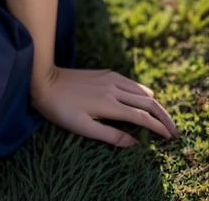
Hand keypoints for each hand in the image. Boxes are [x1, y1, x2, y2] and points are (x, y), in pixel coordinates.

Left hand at [30, 66, 178, 146]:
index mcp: (110, 104)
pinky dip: (142, 93)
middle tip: (173, 130)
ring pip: (141, 90)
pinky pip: (131, 83)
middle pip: (148, 102)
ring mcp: (110, 78)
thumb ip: (110, 135)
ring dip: (154, 104)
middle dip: (163, 116)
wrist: (44, 80)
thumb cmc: (60, 109)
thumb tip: (135, 143)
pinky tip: (143, 100)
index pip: (142, 117)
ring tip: (160, 118)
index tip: (169, 137)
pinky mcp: (105, 73)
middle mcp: (114, 88)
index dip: (158, 127)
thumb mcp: (83, 128)